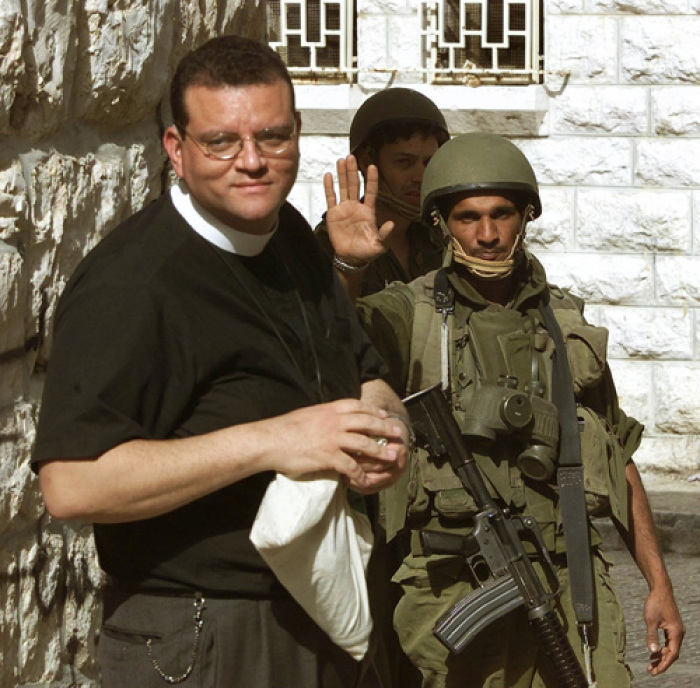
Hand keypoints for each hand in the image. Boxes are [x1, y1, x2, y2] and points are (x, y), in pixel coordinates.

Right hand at [263, 399, 406, 493]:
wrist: (269, 440)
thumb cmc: (284, 428)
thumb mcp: (308, 414)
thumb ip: (323, 416)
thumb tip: (331, 418)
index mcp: (329, 409)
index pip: (358, 406)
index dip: (373, 410)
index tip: (384, 415)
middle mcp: (334, 421)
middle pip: (367, 422)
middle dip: (385, 428)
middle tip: (398, 433)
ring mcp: (333, 438)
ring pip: (364, 443)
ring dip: (380, 451)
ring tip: (393, 456)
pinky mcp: (328, 456)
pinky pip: (350, 466)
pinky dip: (360, 474)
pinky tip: (365, 481)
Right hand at [323, 155, 394, 265]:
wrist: (350, 258)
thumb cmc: (367, 252)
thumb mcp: (380, 245)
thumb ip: (385, 235)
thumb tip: (391, 224)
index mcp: (368, 212)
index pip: (371, 191)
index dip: (371, 179)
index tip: (372, 166)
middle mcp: (356, 207)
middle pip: (355, 185)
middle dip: (353, 171)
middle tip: (351, 157)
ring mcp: (344, 209)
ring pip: (343, 188)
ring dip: (342, 174)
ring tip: (341, 161)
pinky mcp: (333, 214)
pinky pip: (331, 198)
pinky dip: (329, 187)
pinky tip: (328, 175)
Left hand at [643, 585, 684, 673]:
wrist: (661, 590)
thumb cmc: (655, 603)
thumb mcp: (650, 619)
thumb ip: (651, 636)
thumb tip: (652, 651)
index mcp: (676, 633)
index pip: (671, 654)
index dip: (663, 665)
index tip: (654, 671)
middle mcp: (679, 633)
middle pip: (672, 654)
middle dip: (662, 663)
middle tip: (650, 670)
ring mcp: (677, 630)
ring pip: (671, 648)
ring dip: (662, 656)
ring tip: (650, 663)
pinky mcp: (673, 627)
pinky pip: (669, 642)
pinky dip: (662, 648)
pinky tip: (654, 652)